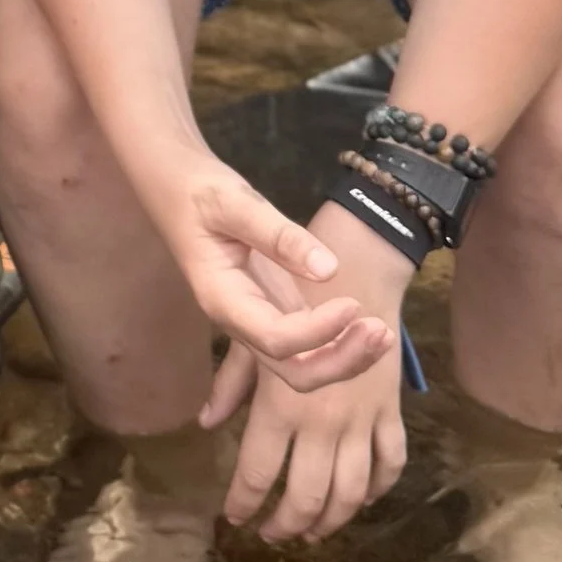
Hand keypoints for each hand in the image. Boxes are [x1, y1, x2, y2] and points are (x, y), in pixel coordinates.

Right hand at [139, 147, 395, 390]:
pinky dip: (341, 345)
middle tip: (379, 331)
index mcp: (224, 300)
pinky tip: (369, 327)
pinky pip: (309, 346)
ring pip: (303, 367)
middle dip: (339, 363)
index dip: (318, 332)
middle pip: (292, 372)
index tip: (352, 303)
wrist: (178, 190)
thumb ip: (279, 235)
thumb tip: (328, 268)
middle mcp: (241, 322)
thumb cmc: (200, 193)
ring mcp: (258, 320)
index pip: (275, 338)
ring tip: (383, 333)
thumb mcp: (235, 202)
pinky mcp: (275, 311)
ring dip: (346, 360)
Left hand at [203, 204, 412, 541]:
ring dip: (332, 519)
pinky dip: (377, 488)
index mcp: (281, 404)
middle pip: (307, 495)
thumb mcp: (249, 334)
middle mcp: (322, 421)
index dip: (245, 502)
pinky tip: (361, 498)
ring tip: (313, 531)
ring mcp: (361, 418)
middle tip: (273, 534)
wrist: (357, 264)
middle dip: (287, 523)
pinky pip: (389, 462)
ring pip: (351, 491)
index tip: (235, 518)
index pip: (258, 472)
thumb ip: (231, 382)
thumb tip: (207, 422)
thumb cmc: (290, 292)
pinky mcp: (390, 409)